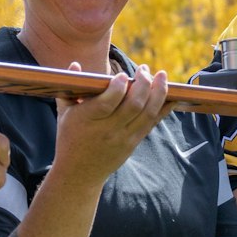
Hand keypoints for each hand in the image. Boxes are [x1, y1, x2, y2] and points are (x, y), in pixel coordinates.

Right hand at [52, 61, 168, 188]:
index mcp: (87, 119)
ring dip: (158, 92)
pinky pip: (152, 123)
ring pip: (147, 113)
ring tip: (162, 76)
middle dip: (143, 83)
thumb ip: (69, 88)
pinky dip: (164, 107)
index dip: (119, 86)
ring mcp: (123, 138)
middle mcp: (107, 130)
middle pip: (133, 104)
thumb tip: (75, 63)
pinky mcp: (133, 143)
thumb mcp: (64, 113)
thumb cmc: (70, 137)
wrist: (79, 173)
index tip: (122, 74)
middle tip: (144, 69)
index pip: (108, 101)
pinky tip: (172, 94)